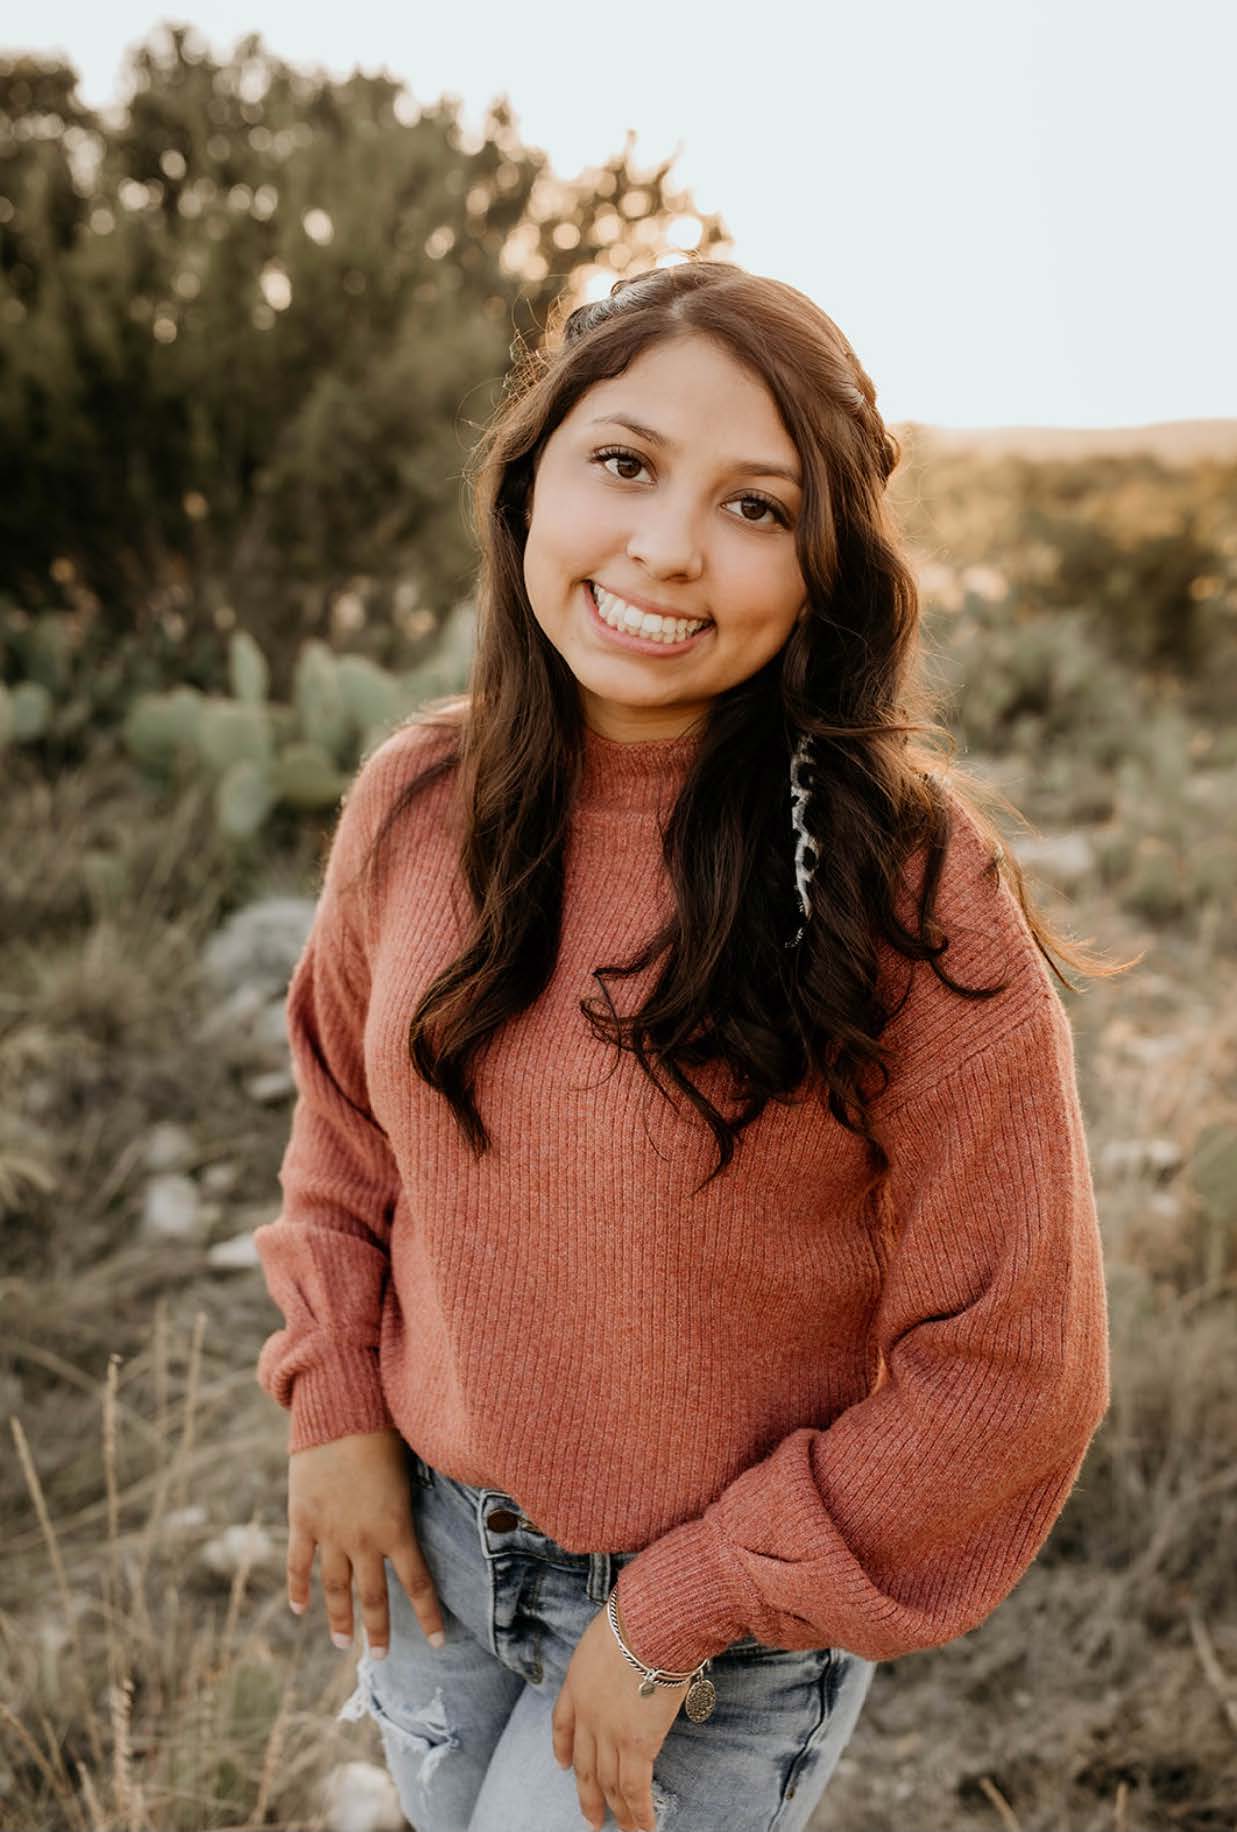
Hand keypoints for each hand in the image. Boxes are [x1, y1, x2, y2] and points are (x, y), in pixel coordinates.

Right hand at [286, 1427, 445, 1658]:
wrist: (340, 1410)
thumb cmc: (385, 1429)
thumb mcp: (414, 1467)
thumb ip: (418, 1498)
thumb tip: (441, 1503)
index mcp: (397, 1527)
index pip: (418, 1584)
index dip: (429, 1617)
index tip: (439, 1643)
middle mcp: (364, 1539)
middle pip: (373, 1597)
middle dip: (379, 1630)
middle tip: (383, 1658)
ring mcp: (330, 1532)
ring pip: (335, 1588)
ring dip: (340, 1618)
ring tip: (343, 1643)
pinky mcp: (302, 1520)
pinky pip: (299, 1564)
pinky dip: (298, 1588)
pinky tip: (300, 1609)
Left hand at [551, 1601, 686, 1831]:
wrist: (649, 1623)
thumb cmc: (638, 1617)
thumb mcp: (609, 1632)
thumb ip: (613, 1651)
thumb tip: (634, 1651)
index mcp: (577, 1682)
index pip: (563, 1723)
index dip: (562, 1748)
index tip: (562, 1766)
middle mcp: (587, 1713)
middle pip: (584, 1764)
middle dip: (587, 1794)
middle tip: (591, 1819)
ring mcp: (609, 1732)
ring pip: (609, 1782)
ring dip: (617, 1811)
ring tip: (624, 1830)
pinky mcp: (636, 1744)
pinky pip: (635, 1789)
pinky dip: (639, 1814)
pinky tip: (644, 1829)